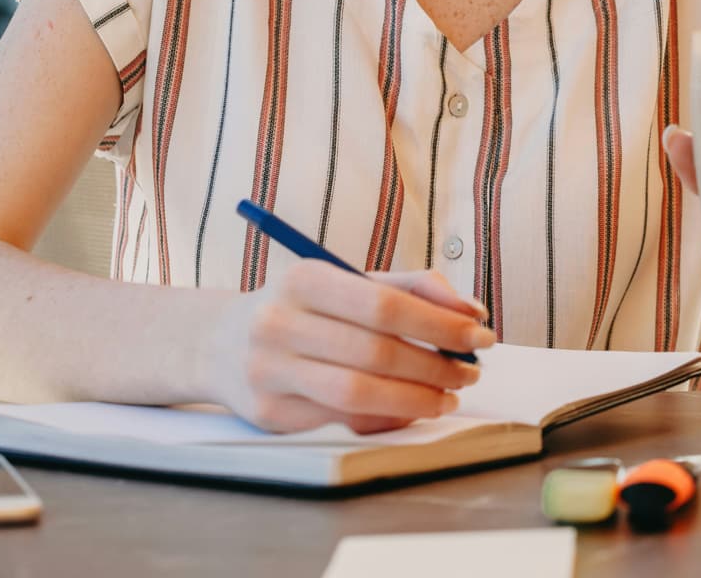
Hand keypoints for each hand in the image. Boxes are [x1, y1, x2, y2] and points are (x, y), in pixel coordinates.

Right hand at [205, 264, 495, 433]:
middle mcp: (279, 323)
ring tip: (448, 396)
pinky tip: (411, 409)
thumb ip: (413, 288)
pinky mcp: (268, 414)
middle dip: (436, 366)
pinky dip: (386, 418)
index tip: (480, 336)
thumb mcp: (348, 282)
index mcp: (303, 279)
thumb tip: (472, 313)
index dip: (441, 324)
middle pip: (376, 352)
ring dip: (416, 400)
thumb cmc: (305, 308)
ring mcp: (268, 372)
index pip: (386, 305)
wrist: (220, 343)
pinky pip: (340, 421)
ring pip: (358, 395)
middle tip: (470, 372)